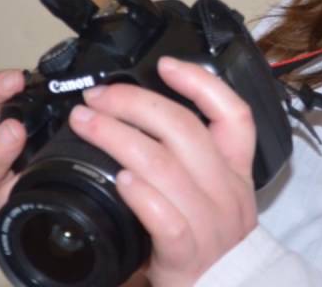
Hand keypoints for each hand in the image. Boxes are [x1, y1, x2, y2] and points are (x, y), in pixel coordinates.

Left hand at [69, 56, 258, 286]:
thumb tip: (140, 115)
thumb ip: (188, 158)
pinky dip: (140, 194)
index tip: (165, 65)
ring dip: (118, 138)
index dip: (202, 83)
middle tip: (97, 97)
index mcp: (234, 171)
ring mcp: (209, 224)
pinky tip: (119, 180)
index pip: (234, 114)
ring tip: (86, 124)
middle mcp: (226, 192)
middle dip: (134, 104)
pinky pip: (164, 218)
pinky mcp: (187, 256)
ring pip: (165, 166)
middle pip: (185, 129)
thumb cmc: (209, 241)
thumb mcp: (211, 191)